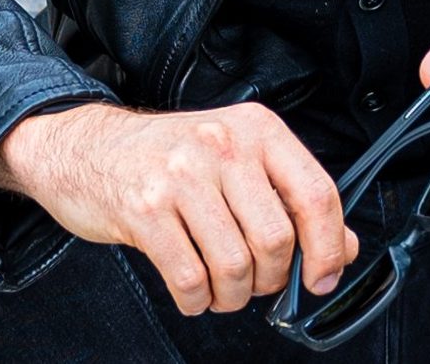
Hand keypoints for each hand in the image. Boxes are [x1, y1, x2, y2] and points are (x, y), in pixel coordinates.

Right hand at [0, 101, 360, 314]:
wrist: (86, 148)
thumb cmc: (168, 158)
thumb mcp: (237, 160)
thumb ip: (292, 200)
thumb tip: (342, 248)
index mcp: (256, 129)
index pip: (316, 193)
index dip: (327, 247)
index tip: (321, 278)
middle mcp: (222, 144)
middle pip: (275, 239)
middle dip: (270, 279)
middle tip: (254, 283)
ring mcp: (181, 175)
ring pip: (234, 265)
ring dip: (232, 295)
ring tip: (221, 288)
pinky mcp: (144, 209)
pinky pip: (190, 278)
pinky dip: (197, 299)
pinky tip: (192, 290)